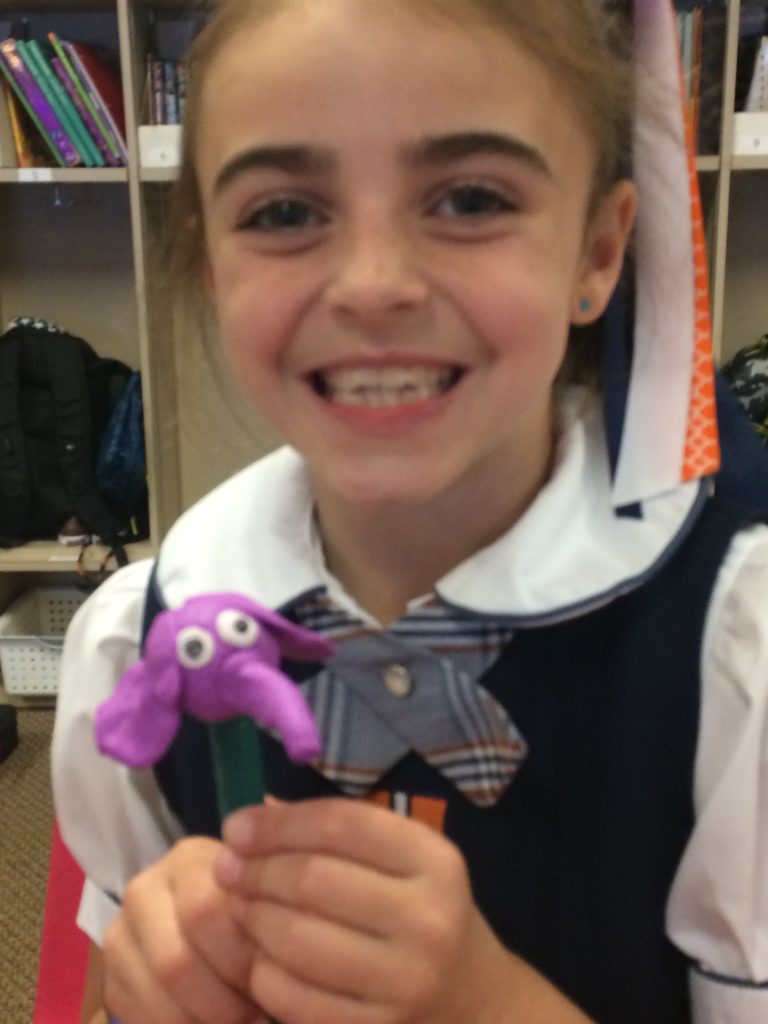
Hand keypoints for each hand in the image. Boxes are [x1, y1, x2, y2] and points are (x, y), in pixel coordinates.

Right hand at [102, 835, 264, 1023]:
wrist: (210, 922)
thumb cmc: (248, 910)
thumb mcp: (260, 903)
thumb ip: (263, 922)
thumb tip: (270, 969)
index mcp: (187, 861)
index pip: (203, 911)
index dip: (239, 958)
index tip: (271, 983)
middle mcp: (144, 890)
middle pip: (174, 961)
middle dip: (221, 1003)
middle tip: (253, 1017)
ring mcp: (120, 933)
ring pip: (155, 996)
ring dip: (200, 1022)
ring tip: (235, 1022)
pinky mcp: (111, 976)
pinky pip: (138, 1017)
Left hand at [213, 797, 514, 1023]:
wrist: (475, 1004)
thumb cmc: (423, 914)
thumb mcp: (405, 863)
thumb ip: (339, 835)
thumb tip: (253, 820)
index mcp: (435, 861)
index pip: (339, 825)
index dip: (277, 823)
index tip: (237, 826)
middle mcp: (428, 919)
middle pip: (312, 880)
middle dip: (255, 870)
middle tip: (226, 867)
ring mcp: (405, 982)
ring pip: (295, 940)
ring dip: (252, 918)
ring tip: (238, 906)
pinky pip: (293, 997)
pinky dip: (263, 972)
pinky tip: (259, 957)